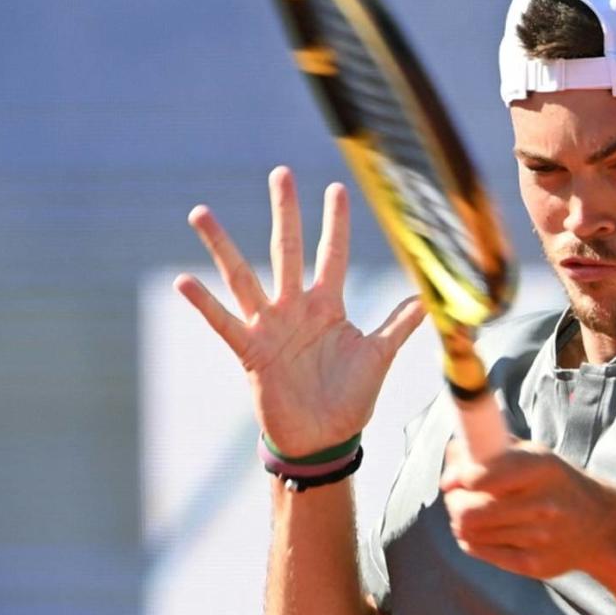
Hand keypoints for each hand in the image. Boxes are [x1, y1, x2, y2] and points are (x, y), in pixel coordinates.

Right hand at [175, 166, 424, 456]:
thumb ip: (400, 323)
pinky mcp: (250, 352)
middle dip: (285, 213)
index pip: (332, 255)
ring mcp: (269, 327)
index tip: (338, 188)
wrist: (323, 441)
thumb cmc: (350, 399)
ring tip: (201, 213)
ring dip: (222, 246)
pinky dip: (204, 303)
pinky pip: (223, 323)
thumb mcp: (380, 356)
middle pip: (288, 251)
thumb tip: (432, 296)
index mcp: (327, 306)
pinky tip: (183, 281)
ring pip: (243, 277)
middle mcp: (295, 308)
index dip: (336, 223)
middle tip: (280, 173)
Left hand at [440, 439, 610, 577]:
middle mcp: (543, 504)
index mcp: (541, 468)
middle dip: (454, 501)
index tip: (460, 478)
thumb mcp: (530, 453)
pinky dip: (471, 540)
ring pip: (469, 532)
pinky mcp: (533, 565)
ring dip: (460, 520)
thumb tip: (448, 478)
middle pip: (467, 511)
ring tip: (474, 511)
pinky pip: (478, 550)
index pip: (481, 477)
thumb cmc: (551, 482)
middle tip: (458, 496)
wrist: (598, 524)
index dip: (461, 478)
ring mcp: (540, 538)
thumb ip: (485, 450)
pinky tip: (486, 530)